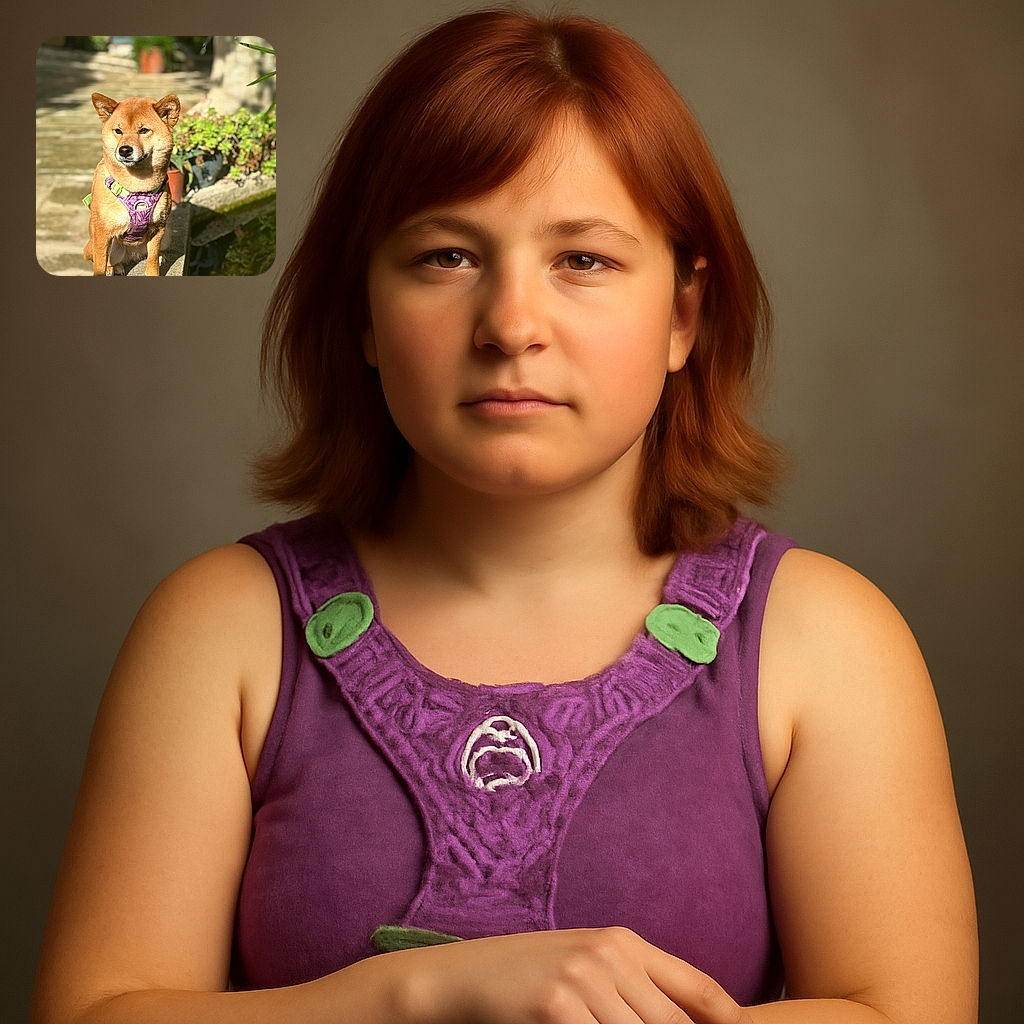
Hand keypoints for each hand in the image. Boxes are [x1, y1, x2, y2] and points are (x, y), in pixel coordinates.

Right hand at [396, 926, 750, 1023]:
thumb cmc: (527, 975)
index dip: (730, 1022)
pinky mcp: (556, 1007)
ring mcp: (583, 980)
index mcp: (623, 941)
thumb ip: (634, 986)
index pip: (699, 988)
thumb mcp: (586, 964)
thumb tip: (686, 1019)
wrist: (460, 978)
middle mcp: (610, 955)